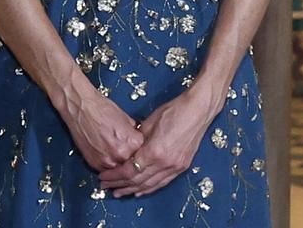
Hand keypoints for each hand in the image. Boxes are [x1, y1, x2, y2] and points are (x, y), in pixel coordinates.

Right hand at [55, 79, 143, 171]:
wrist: (80, 107)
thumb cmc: (101, 108)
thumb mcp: (126, 119)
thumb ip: (133, 134)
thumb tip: (136, 141)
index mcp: (132, 142)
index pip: (143, 153)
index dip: (140, 149)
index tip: (138, 147)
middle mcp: (121, 154)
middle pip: (131, 163)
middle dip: (130, 157)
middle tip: (126, 151)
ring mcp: (107, 161)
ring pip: (119, 169)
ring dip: (119, 163)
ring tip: (114, 152)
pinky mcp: (94, 164)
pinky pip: (106, 169)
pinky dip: (107, 164)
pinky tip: (105, 153)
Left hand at [99, 85, 220, 196]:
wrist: (198, 110)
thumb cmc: (173, 111)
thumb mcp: (149, 123)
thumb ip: (137, 140)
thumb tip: (127, 150)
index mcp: (154, 151)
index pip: (129, 170)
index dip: (115, 176)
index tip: (103, 177)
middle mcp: (165, 163)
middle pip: (138, 181)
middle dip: (120, 185)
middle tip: (106, 187)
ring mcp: (175, 167)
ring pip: (150, 185)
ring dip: (133, 190)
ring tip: (119, 193)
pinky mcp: (182, 167)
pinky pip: (162, 183)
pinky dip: (149, 188)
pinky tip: (140, 191)